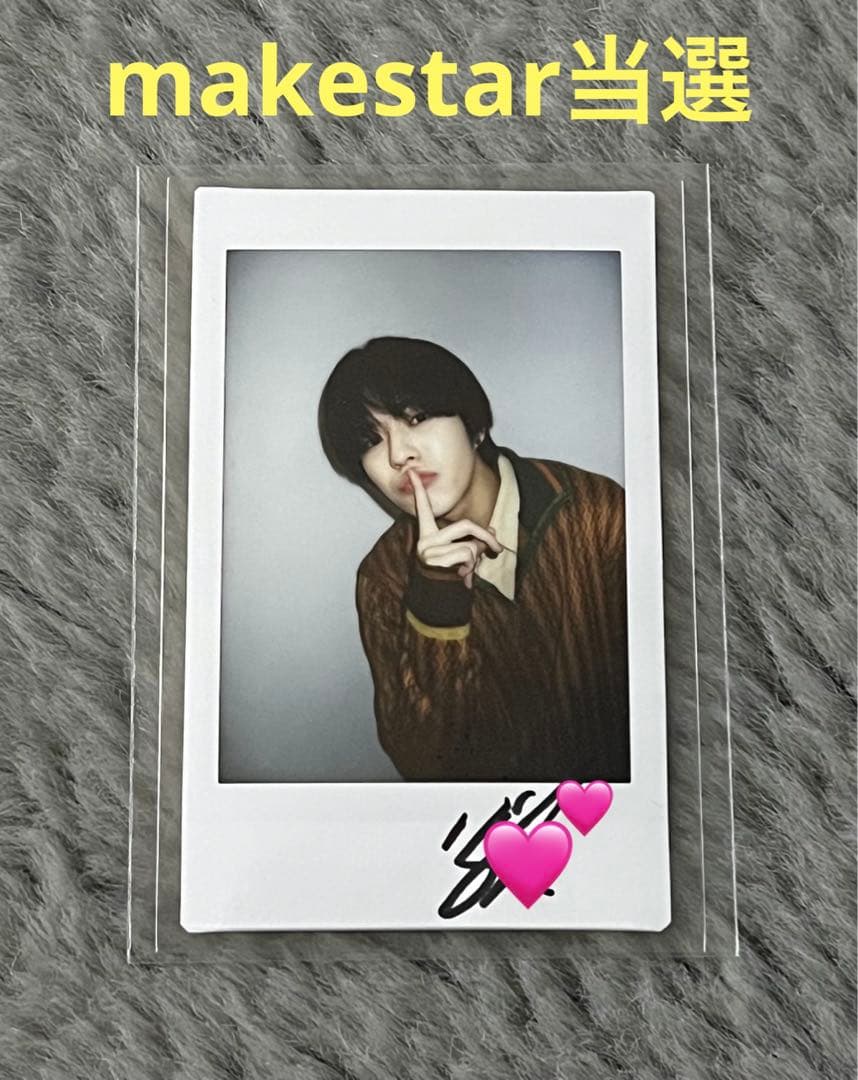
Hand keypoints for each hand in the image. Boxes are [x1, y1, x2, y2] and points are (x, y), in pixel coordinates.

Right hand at [410, 469, 501, 588]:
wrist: (438, 601)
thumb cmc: (450, 576)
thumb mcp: (463, 555)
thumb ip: (474, 541)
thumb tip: (493, 534)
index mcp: (428, 535)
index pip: (423, 509)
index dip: (418, 490)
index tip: (412, 472)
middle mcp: (425, 541)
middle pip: (464, 525)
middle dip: (486, 535)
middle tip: (498, 547)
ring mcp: (428, 551)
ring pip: (469, 546)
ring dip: (477, 559)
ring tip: (468, 570)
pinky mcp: (434, 562)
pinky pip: (466, 557)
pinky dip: (471, 567)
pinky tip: (461, 577)